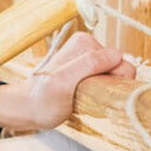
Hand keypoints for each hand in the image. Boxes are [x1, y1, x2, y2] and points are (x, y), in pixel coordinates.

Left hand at [0, 32, 134, 131]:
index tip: (94, 92)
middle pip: (120, 69)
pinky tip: (85, 97)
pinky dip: (101, 93)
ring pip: (115, 77)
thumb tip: (117, 55)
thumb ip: (88, 64)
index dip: (114, 82)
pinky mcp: (90, 71)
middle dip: (109, 85)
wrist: (30, 108)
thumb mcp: (63, 82)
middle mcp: (90, 46)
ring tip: (83, 96)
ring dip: (104, 91)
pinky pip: (109, 82)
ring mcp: (90, 58)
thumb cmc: (44, 100)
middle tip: (87, 95)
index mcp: (85, 42)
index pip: (120, 61)